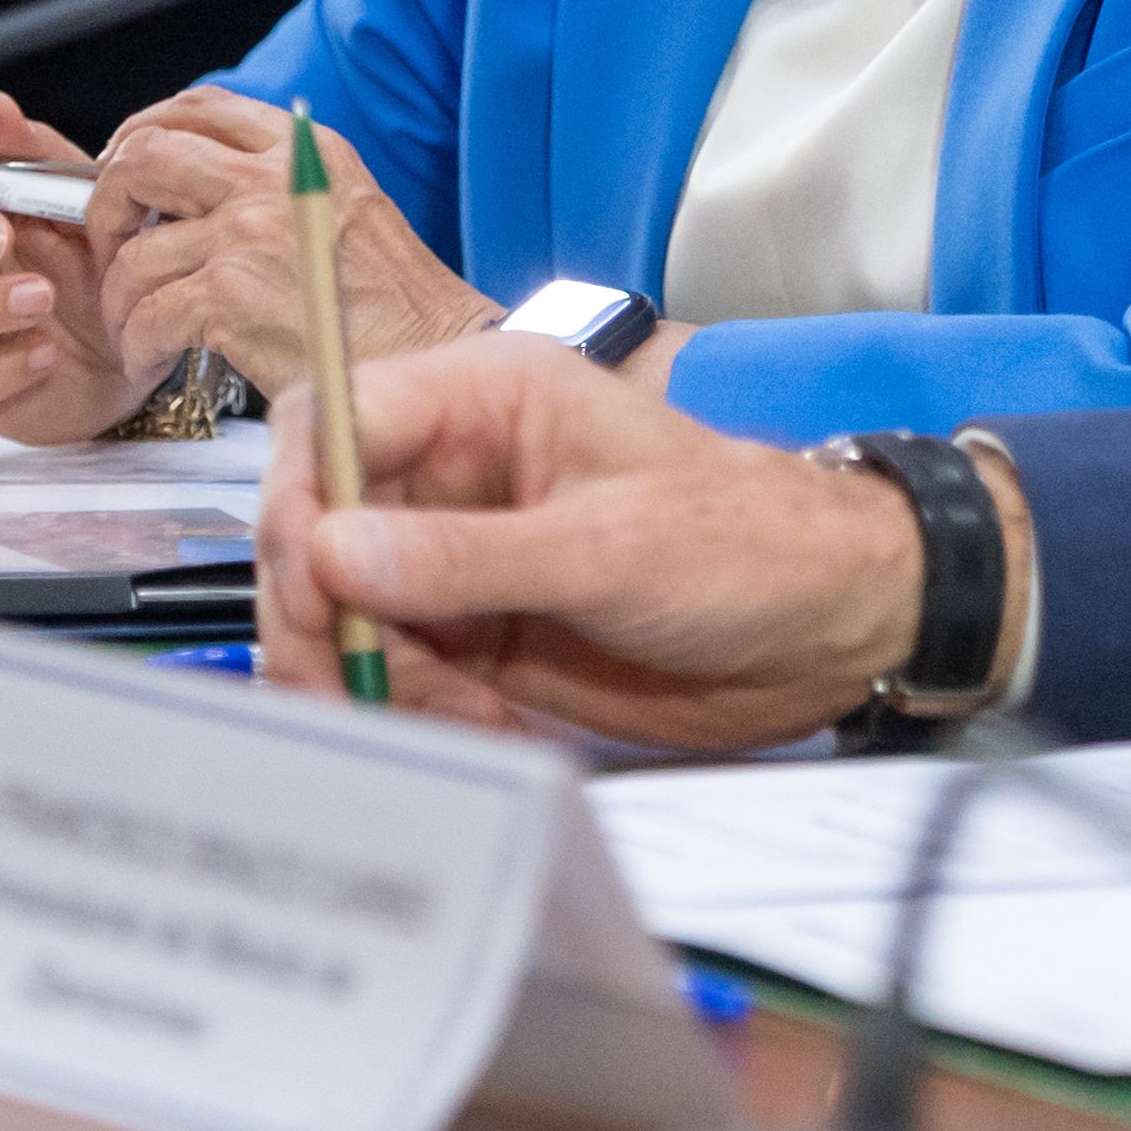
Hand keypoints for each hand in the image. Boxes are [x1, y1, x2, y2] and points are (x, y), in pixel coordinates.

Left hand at [100, 85, 499, 385]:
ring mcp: (248, 234)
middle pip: (145, 156)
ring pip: (134, 252)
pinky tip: (154, 357)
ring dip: (120, 298)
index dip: (142, 131)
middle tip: (111, 243)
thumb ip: (277, 186)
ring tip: (135, 327)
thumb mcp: (344, 209)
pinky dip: (138, 341)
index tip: (122, 165)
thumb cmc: (393, 305)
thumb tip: (192, 194)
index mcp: (302, 151)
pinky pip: (148, 312)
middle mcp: (272, 180)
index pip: (200, 106)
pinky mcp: (230, 297)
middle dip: (105, 201)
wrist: (427, 362)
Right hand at [265, 330, 922, 746]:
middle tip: (349, 685)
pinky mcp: (476, 633)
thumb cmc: (749, 548)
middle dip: (319, 610)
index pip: (336, 419)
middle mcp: (456, 471)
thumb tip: (331, 553)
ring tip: (448, 720)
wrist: (831, 628)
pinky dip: (414, 711)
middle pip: (316, 524)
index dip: (299, 496)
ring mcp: (460, 557)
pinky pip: (397, 669)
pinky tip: (479, 729)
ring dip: (368, 675)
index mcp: (487, 401)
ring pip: (344, 609)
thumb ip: (465, 557)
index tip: (310, 584)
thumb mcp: (609, 549)